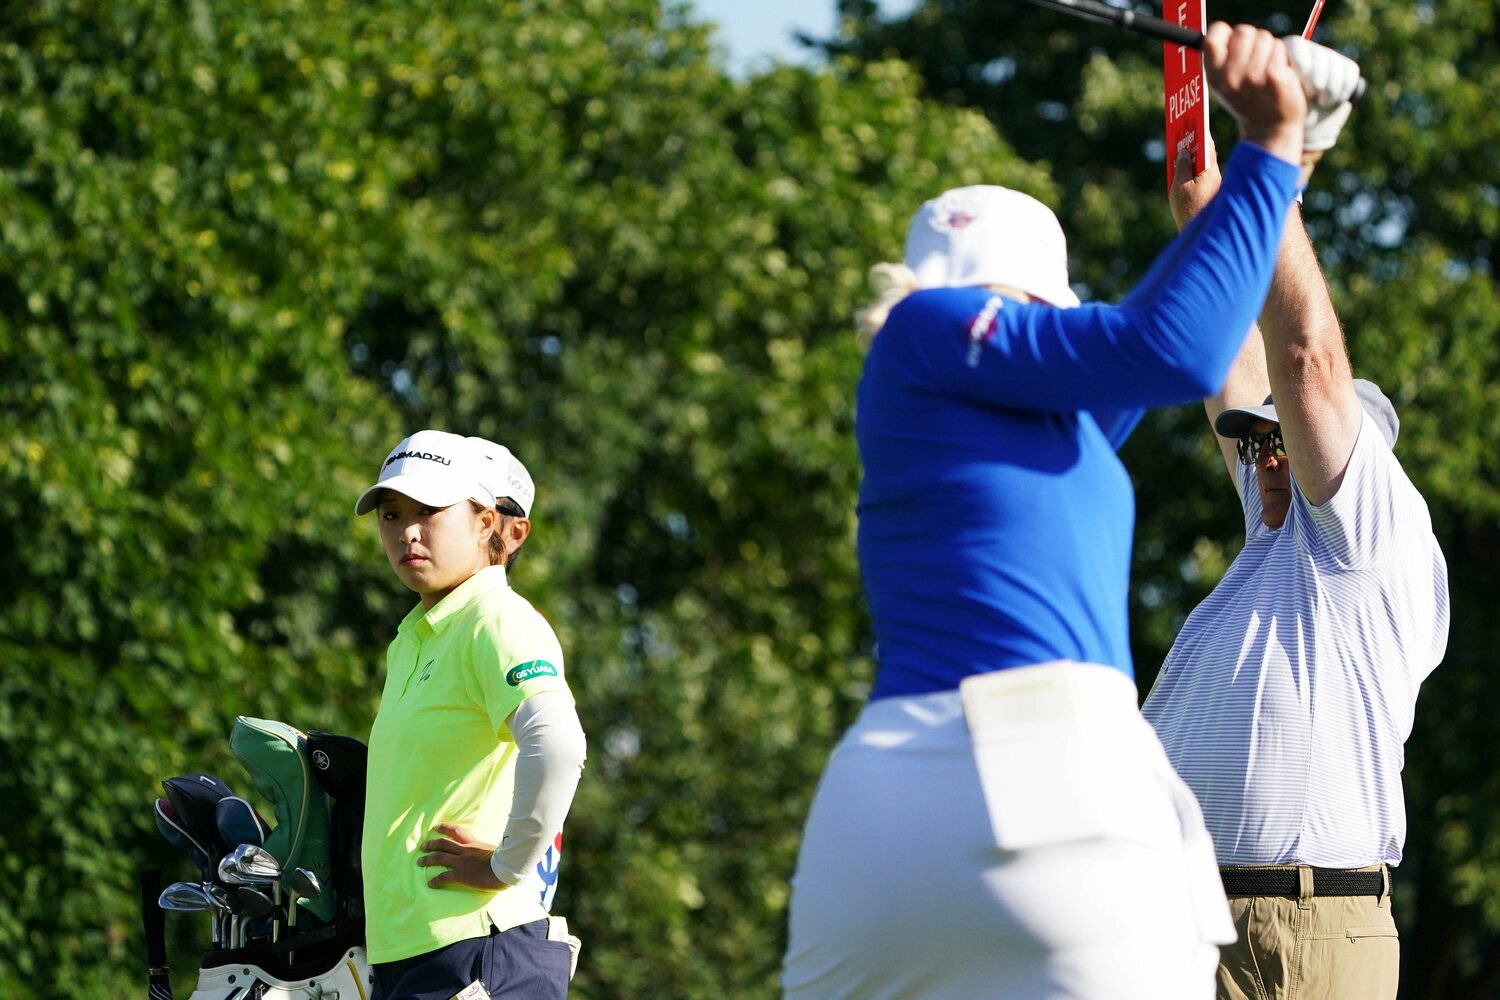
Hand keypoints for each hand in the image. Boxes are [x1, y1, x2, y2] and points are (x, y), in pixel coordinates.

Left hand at [418, 823, 512, 890]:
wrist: (507, 868)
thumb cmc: (506, 860)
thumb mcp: (497, 851)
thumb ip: (490, 853)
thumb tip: (492, 857)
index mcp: (474, 844)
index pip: (457, 831)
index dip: (445, 828)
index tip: (436, 827)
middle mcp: (465, 850)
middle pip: (443, 843)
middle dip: (431, 844)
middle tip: (423, 846)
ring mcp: (462, 862)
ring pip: (439, 857)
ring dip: (428, 859)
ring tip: (420, 862)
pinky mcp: (461, 874)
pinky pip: (443, 877)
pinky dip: (435, 881)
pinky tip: (430, 884)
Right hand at [1168, 135, 1221, 230]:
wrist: (1200, 233)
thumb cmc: (1189, 210)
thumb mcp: (1179, 186)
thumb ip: (1181, 166)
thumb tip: (1183, 152)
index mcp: (1209, 171)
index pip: (1207, 145)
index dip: (1200, 132)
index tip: (1195, 119)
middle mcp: (1215, 175)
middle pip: (1205, 153)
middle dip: (1195, 141)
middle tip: (1185, 128)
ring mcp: (1213, 184)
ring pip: (1203, 163)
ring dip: (1192, 154)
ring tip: (1180, 145)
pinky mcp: (1209, 192)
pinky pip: (1201, 174)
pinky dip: (1192, 167)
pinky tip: (1182, 165)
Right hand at [1202, 22, 1305, 164]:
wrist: (1269, 128)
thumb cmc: (1248, 100)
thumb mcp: (1224, 83)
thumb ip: (1221, 59)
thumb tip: (1225, 33)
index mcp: (1213, 76)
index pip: (1212, 38)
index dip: (1226, 35)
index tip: (1233, 46)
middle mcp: (1229, 77)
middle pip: (1243, 31)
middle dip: (1253, 41)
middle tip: (1256, 62)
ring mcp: (1252, 77)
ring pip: (1265, 38)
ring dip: (1270, 49)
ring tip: (1267, 70)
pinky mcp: (1275, 76)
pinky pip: (1280, 47)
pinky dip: (1284, 56)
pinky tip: (1279, 73)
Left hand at [1281, 36, 1360, 152]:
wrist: (1306, 128)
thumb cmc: (1286, 115)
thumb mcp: (1278, 99)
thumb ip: (1280, 81)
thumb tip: (1279, 68)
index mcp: (1285, 54)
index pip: (1298, 46)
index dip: (1303, 67)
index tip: (1300, 88)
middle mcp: (1307, 50)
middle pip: (1321, 55)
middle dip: (1319, 83)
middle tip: (1311, 98)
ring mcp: (1328, 57)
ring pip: (1337, 65)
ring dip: (1331, 90)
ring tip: (1321, 103)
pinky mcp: (1346, 67)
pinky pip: (1350, 72)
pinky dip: (1343, 91)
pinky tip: (1332, 100)